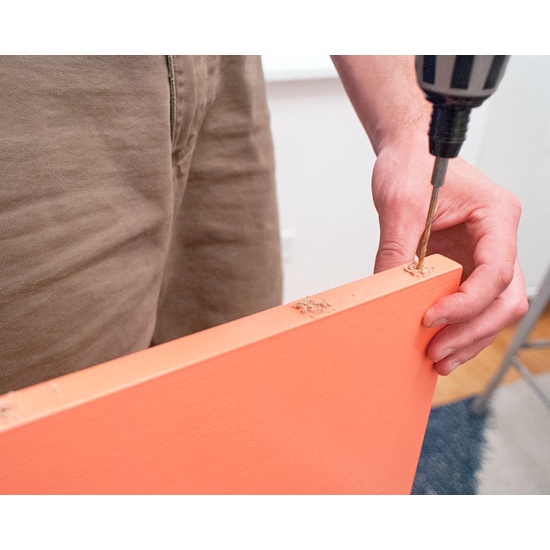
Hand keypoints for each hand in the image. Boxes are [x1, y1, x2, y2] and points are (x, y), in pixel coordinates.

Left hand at [372, 140, 528, 374]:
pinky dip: (459, 325)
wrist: (410, 152)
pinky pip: (472, 302)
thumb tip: (388, 293)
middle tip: (437, 352)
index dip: (467, 302)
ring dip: (469, 336)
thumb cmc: (414, 163)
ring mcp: (484, 253)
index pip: (496, 270)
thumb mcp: (400, 204)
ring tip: (438, 358)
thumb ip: (398, 249)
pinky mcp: (466, 264)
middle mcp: (498, 238)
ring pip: (493, 307)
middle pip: (504, 298)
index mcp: (496, 215)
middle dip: (472, 331)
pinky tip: (437, 342)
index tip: (431, 317)